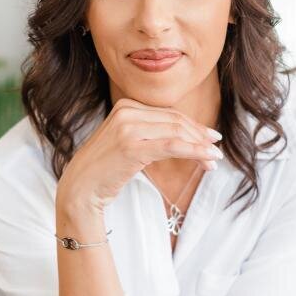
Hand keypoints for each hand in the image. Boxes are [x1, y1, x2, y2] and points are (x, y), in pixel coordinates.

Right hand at [58, 97, 222, 211]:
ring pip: (177, 132)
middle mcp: (126, 112)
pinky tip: (207, 158)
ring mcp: (128, 128)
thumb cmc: (104, 170)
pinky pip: (172, 146)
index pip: (168, 114)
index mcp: (125, 106)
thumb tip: (184, 134)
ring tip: (214, 159)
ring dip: (200, 145)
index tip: (210, 139)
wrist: (80, 189)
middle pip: (175, 120)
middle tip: (216, 150)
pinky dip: (194, 151)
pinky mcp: (133, 147)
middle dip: (200, 136)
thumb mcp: (126, 142)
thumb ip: (148, 132)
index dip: (193, 126)